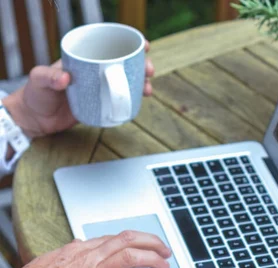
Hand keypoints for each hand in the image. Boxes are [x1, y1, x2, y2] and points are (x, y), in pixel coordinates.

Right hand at [0, 230, 170, 267]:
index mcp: (80, 249)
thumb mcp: (50, 259)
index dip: (137, 240)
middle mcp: (90, 257)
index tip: (148, 244)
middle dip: (153, 242)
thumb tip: (81, 241)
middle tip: (165, 251)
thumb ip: (70, 250)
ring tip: (165, 266)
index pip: (116, 237)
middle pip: (129, 240)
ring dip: (154, 260)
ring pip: (132, 257)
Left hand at [2, 41, 154, 139]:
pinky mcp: (102, 105)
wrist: (35, 119)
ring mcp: (100, 88)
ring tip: (147, 89)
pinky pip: (121, 99)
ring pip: (127, 81)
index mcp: (83, 60)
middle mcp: (95, 72)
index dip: (129, 44)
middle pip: (124, 64)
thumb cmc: (35, 95)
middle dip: (142, 65)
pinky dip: (133, 99)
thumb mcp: (39, 81)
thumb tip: (66, 78)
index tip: (143, 46)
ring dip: (141, 83)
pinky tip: (140, 100)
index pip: (109, 46)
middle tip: (148, 71)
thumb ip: (49, 78)